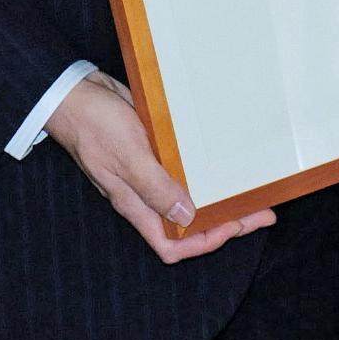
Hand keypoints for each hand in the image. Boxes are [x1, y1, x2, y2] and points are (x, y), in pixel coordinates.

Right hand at [50, 75, 271, 263]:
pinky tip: (228, 167)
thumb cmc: (94, 125)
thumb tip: (185, 218)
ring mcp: (150, 176)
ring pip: (191, 201)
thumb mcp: (127, 155)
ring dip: (221, 201)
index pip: (172, 244)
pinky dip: (208, 176)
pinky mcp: (156, 155)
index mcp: (136, 204)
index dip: (204, 242)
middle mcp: (145, 196)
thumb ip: (154, 186)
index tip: (235, 224)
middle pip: (189, 226)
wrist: (75, 95)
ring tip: (256, 194)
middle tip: (262, 212)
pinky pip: (186, 175)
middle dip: (226, 223)